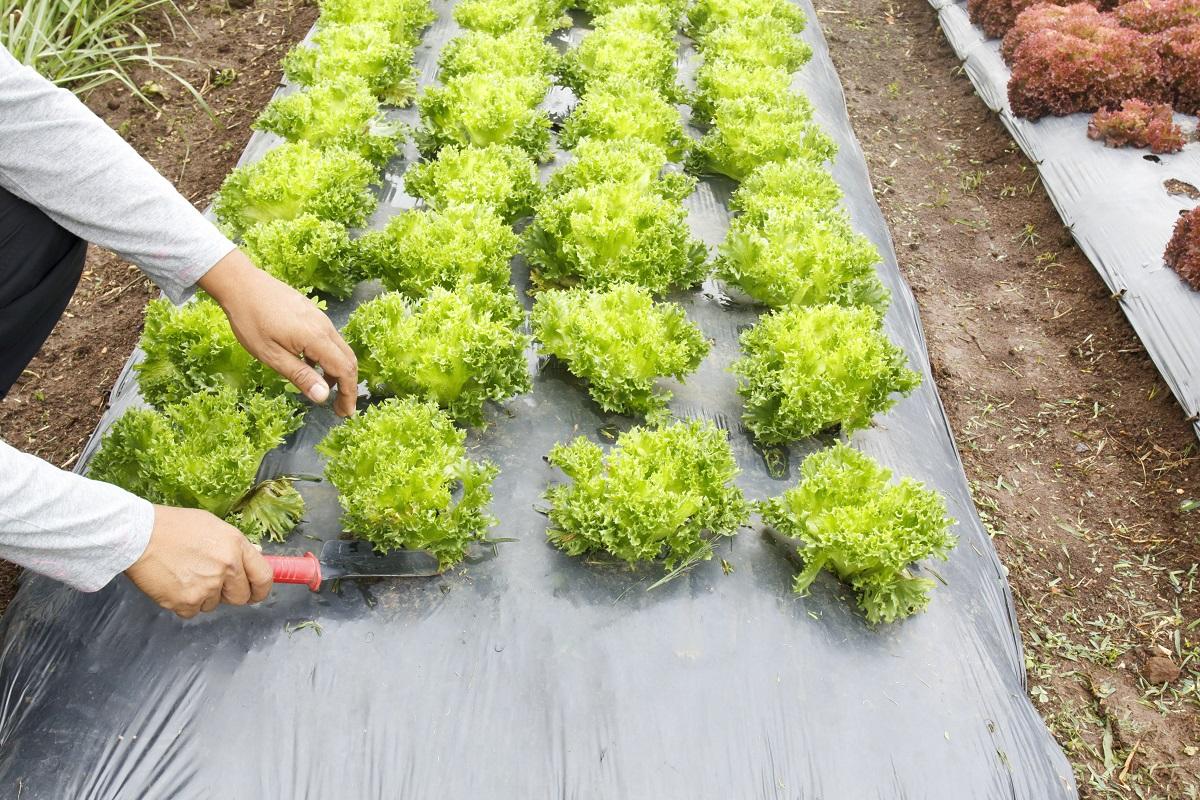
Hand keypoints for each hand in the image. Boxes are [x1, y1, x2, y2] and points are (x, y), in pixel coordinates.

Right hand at [125, 506, 272, 617]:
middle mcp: (226, 569)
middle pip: (240, 597)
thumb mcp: (213, 526)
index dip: (260, 589)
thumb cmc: (174, 526)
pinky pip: (192, 611)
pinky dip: (184, 602)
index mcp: (236, 547)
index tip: (255, 592)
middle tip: (212, 581)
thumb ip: (234, 547)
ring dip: (203, 596)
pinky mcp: (185, 602)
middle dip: (229, 593)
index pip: (263, 578)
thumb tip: (250, 561)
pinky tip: (174, 584)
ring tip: (185, 574)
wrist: (138, 535)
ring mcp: (206, 587)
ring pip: (213, 604)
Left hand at [198, 248, 358, 416]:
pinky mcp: (312, 313)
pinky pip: (329, 339)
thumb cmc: (251, 321)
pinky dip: (328, 358)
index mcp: (316, 338)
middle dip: (347, 386)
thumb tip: (323, 397)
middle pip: (348, 360)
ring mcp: (319, 318)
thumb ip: (300, 376)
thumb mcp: (271, 356)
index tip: (345, 413)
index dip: (348, 393)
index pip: (344, 370)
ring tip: (322, 389)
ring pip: (339, 349)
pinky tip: (310, 366)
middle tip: (339, 407)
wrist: (241, 284)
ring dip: (337, 372)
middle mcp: (324, 326)